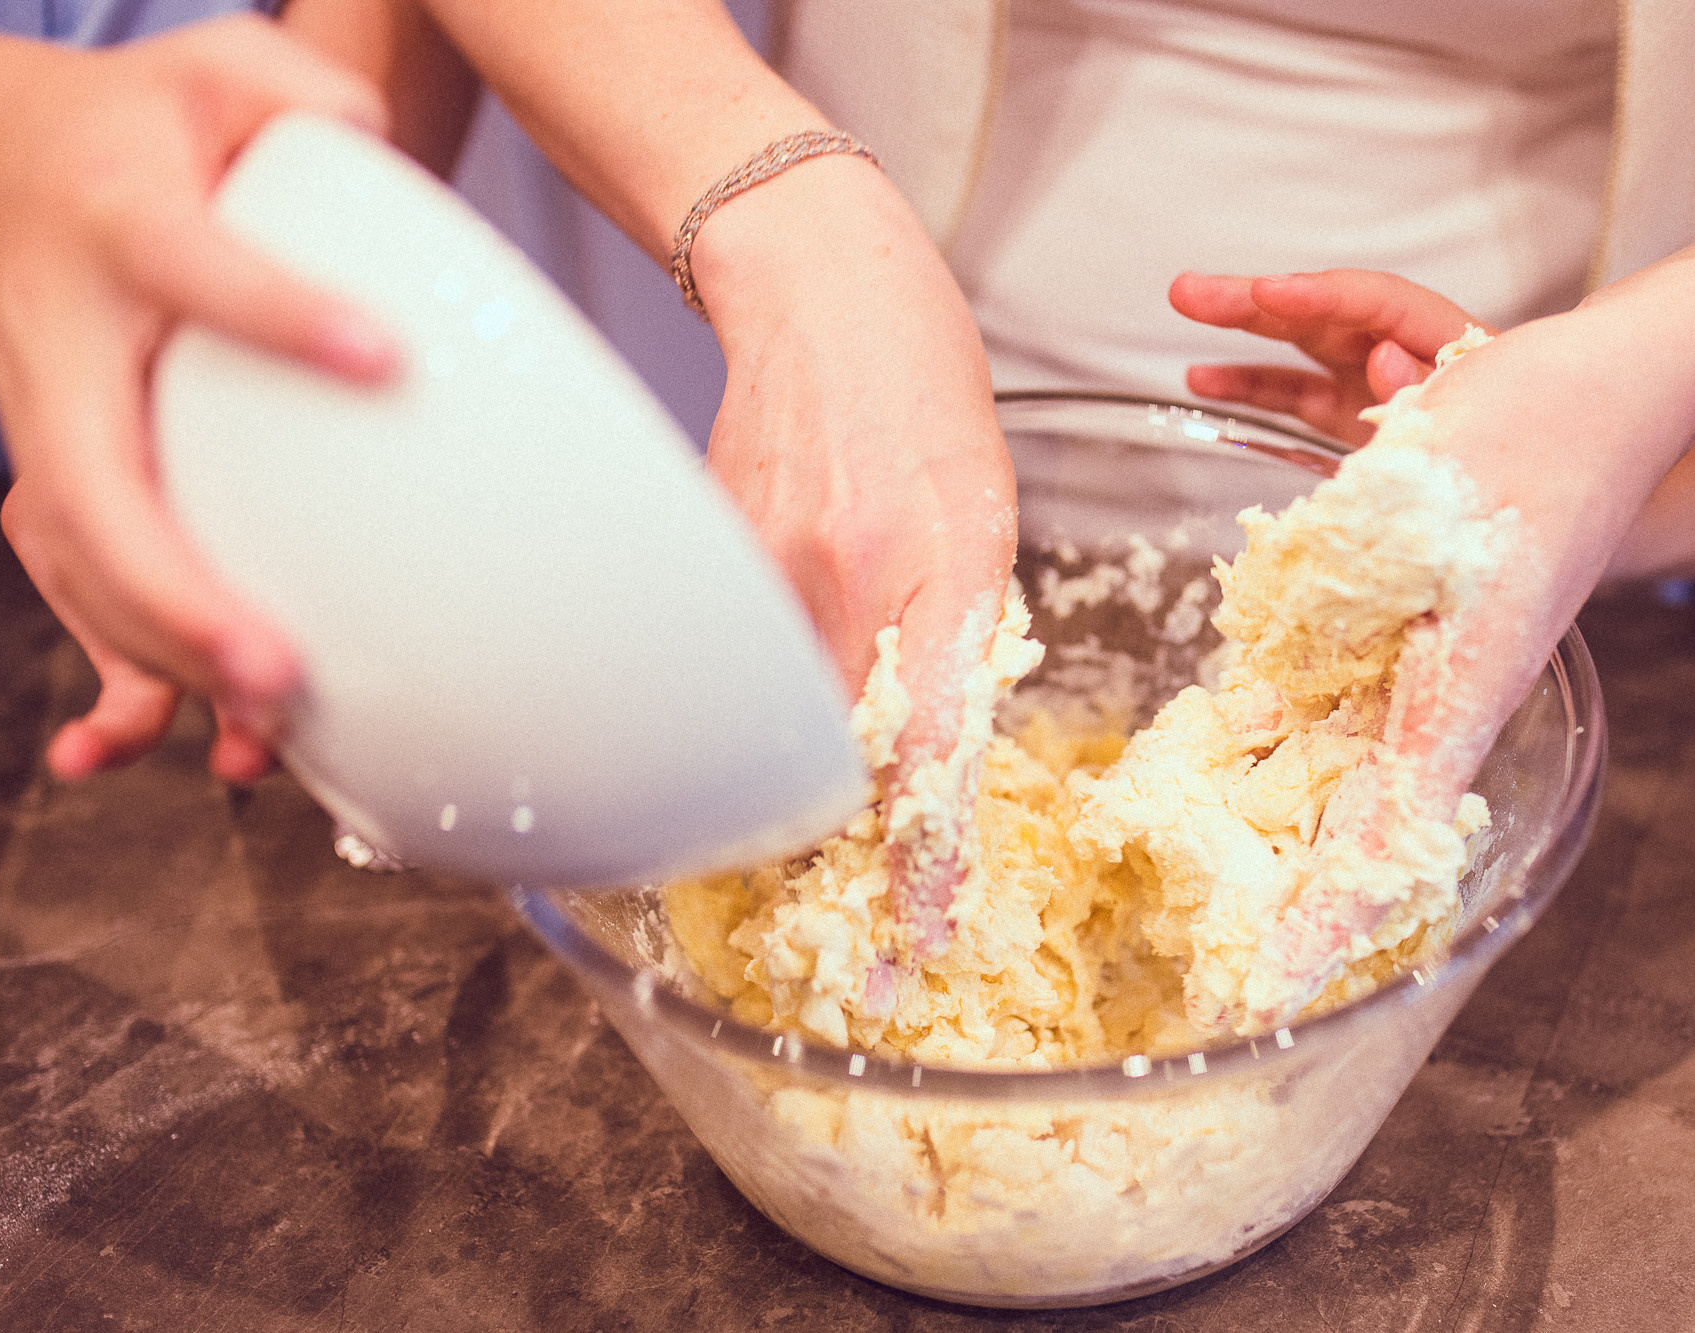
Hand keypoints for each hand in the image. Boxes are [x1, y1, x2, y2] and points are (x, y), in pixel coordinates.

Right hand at [0, 17, 399, 780]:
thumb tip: (374, 145)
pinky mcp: (71, 480)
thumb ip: (295, 96)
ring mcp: (57, 427)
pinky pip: (82, 585)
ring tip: (252, 735)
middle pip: (98, 485)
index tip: (382, 357)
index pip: (200, 268)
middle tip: (276, 670)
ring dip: (158, 659)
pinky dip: (109, 670)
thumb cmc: (136, 130)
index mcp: (125, 229)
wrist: (3, 170)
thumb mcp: (212, 72)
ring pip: (85, 565)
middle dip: (177, 592)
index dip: (280, 311)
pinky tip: (126, 746)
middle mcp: (74, 348)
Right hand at [694, 156, 1017, 954]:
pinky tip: (765, 672)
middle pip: (833, 757)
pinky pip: (734, 658)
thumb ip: (960, 627)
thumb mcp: (987, 510)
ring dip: (792, 762)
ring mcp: (763, 571)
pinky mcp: (708, 557)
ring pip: (776, 716)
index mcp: (941, 572)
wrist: (821, 286)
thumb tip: (931, 735)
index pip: (931, 754)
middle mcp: (844, 584)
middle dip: (839, 834)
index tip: (911, 943)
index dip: (919, 862)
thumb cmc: (924, 389)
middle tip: (850, 890)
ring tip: (803, 779)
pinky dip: (754, 688)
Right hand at [1169, 269, 1492, 443]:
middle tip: (1192, 290)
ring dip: (1243, 330)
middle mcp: (1406, 353)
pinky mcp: (1355, 417)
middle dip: (1259, 299)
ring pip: (1302, 346)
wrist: (1521, 514)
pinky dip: (1253, 387)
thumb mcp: (1476, 427)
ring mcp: (1375, 385)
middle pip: (1326, 313)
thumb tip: (1385, 357)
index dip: (1320, 298)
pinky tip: (1204, 379)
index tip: (1267, 292)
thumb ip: (1425, 395)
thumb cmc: (1521, 461)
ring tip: (1186, 302)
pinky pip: (1296, 394)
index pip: (1376, 305)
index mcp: (1448, 346)